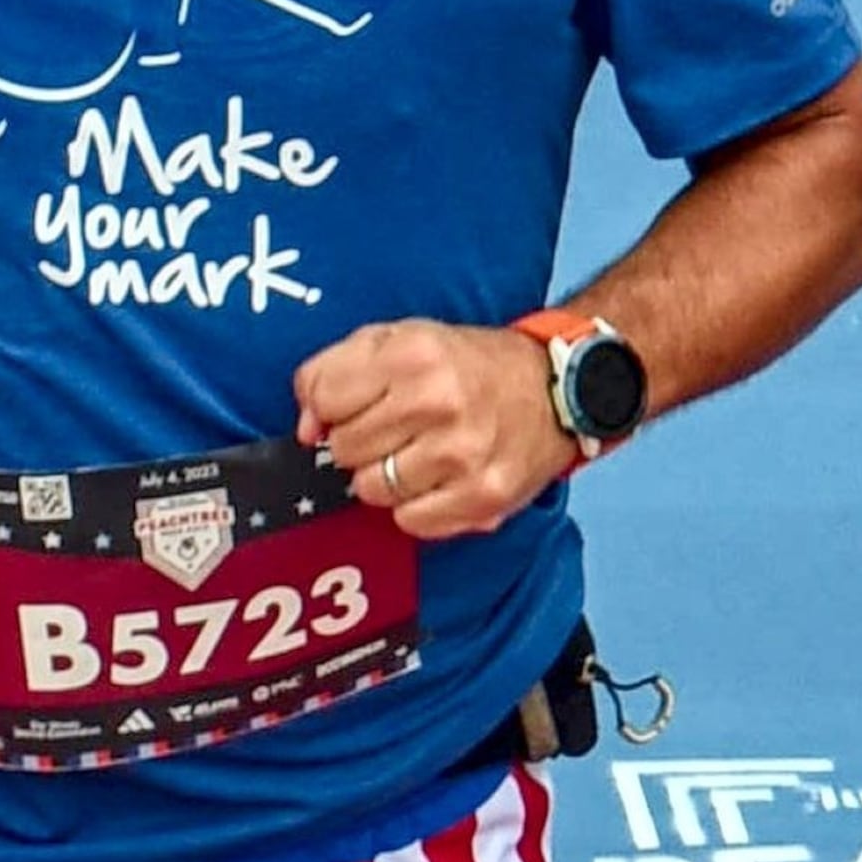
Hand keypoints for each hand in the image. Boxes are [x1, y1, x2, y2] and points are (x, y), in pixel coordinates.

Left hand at [293, 319, 573, 541]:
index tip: (354, 407)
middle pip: (343, 450)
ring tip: (416, 456)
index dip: (330, 408)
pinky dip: (414, 507)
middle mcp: (438, 402)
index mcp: (413, 353)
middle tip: (394, 431)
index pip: (324, 399)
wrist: (556, 389)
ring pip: (371, 490)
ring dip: (384, 478)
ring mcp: (462, 454)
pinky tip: (435, 482)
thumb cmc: (469, 366)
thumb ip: (336, 370)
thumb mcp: (401, 339)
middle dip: (359, 443)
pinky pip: (409, 522)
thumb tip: (305, 428)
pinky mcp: (482, 497)